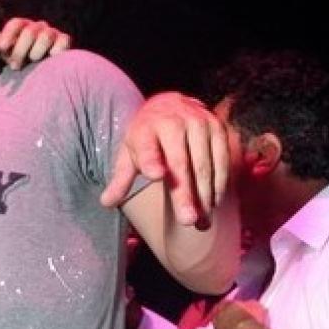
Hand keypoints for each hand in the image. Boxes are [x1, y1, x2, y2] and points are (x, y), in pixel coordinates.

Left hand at [0, 18, 70, 69]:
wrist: (43, 71)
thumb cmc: (22, 61)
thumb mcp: (8, 54)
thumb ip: (2, 46)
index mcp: (23, 27)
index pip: (16, 24)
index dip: (8, 34)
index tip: (2, 48)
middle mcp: (38, 27)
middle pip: (30, 31)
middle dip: (20, 51)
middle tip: (15, 66)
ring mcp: (52, 32)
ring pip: (46, 36)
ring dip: (37, 52)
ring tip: (33, 62)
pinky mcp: (65, 40)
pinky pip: (63, 41)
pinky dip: (56, 51)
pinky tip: (49, 60)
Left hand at [100, 91, 228, 225]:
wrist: (172, 105)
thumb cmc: (147, 136)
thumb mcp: (129, 152)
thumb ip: (121, 178)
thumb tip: (106, 202)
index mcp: (146, 129)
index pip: (147, 148)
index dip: (151, 161)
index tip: (155, 175)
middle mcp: (173, 122)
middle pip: (180, 163)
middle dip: (185, 193)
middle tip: (187, 220)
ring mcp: (199, 124)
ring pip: (204, 165)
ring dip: (204, 196)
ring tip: (201, 222)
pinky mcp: (218, 128)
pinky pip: (222, 161)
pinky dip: (219, 184)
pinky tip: (213, 204)